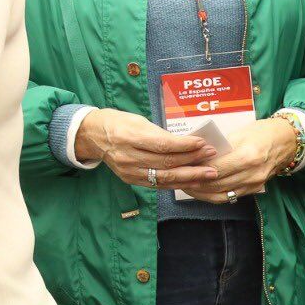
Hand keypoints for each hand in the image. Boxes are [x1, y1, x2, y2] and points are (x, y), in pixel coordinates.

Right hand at [75, 108, 219, 189]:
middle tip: (212, 158)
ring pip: (164, 177)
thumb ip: (160, 134)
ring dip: (190, 176)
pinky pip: (158, 184)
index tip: (203, 143)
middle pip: (166, 163)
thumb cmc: (118, 122)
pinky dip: (176, 183)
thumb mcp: (138, 121)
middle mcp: (128, 157)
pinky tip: (192, 181)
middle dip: (193, 161)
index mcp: (129, 137)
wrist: (92, 136)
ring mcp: (129, 171)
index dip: (185, 146)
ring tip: (209, 173)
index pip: (162, 145)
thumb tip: (187, 143)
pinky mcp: (131, 180)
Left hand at [179, 118, 296, 202]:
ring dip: (202, 192)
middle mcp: (252, 174)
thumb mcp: (238, 133)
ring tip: (185, 186)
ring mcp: (254, 184)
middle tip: (178, 178)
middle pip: (217, 184)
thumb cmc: (260, 132)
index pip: (216, 169)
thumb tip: (194, 154)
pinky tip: (201, 190)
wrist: (286, 141)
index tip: (181, 167)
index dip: (196, 170)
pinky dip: (214, 194)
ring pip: (222, 195)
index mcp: (247, 156)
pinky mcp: (255, 189)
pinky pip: (230, 196)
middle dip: (195, 183)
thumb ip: (218, 146)